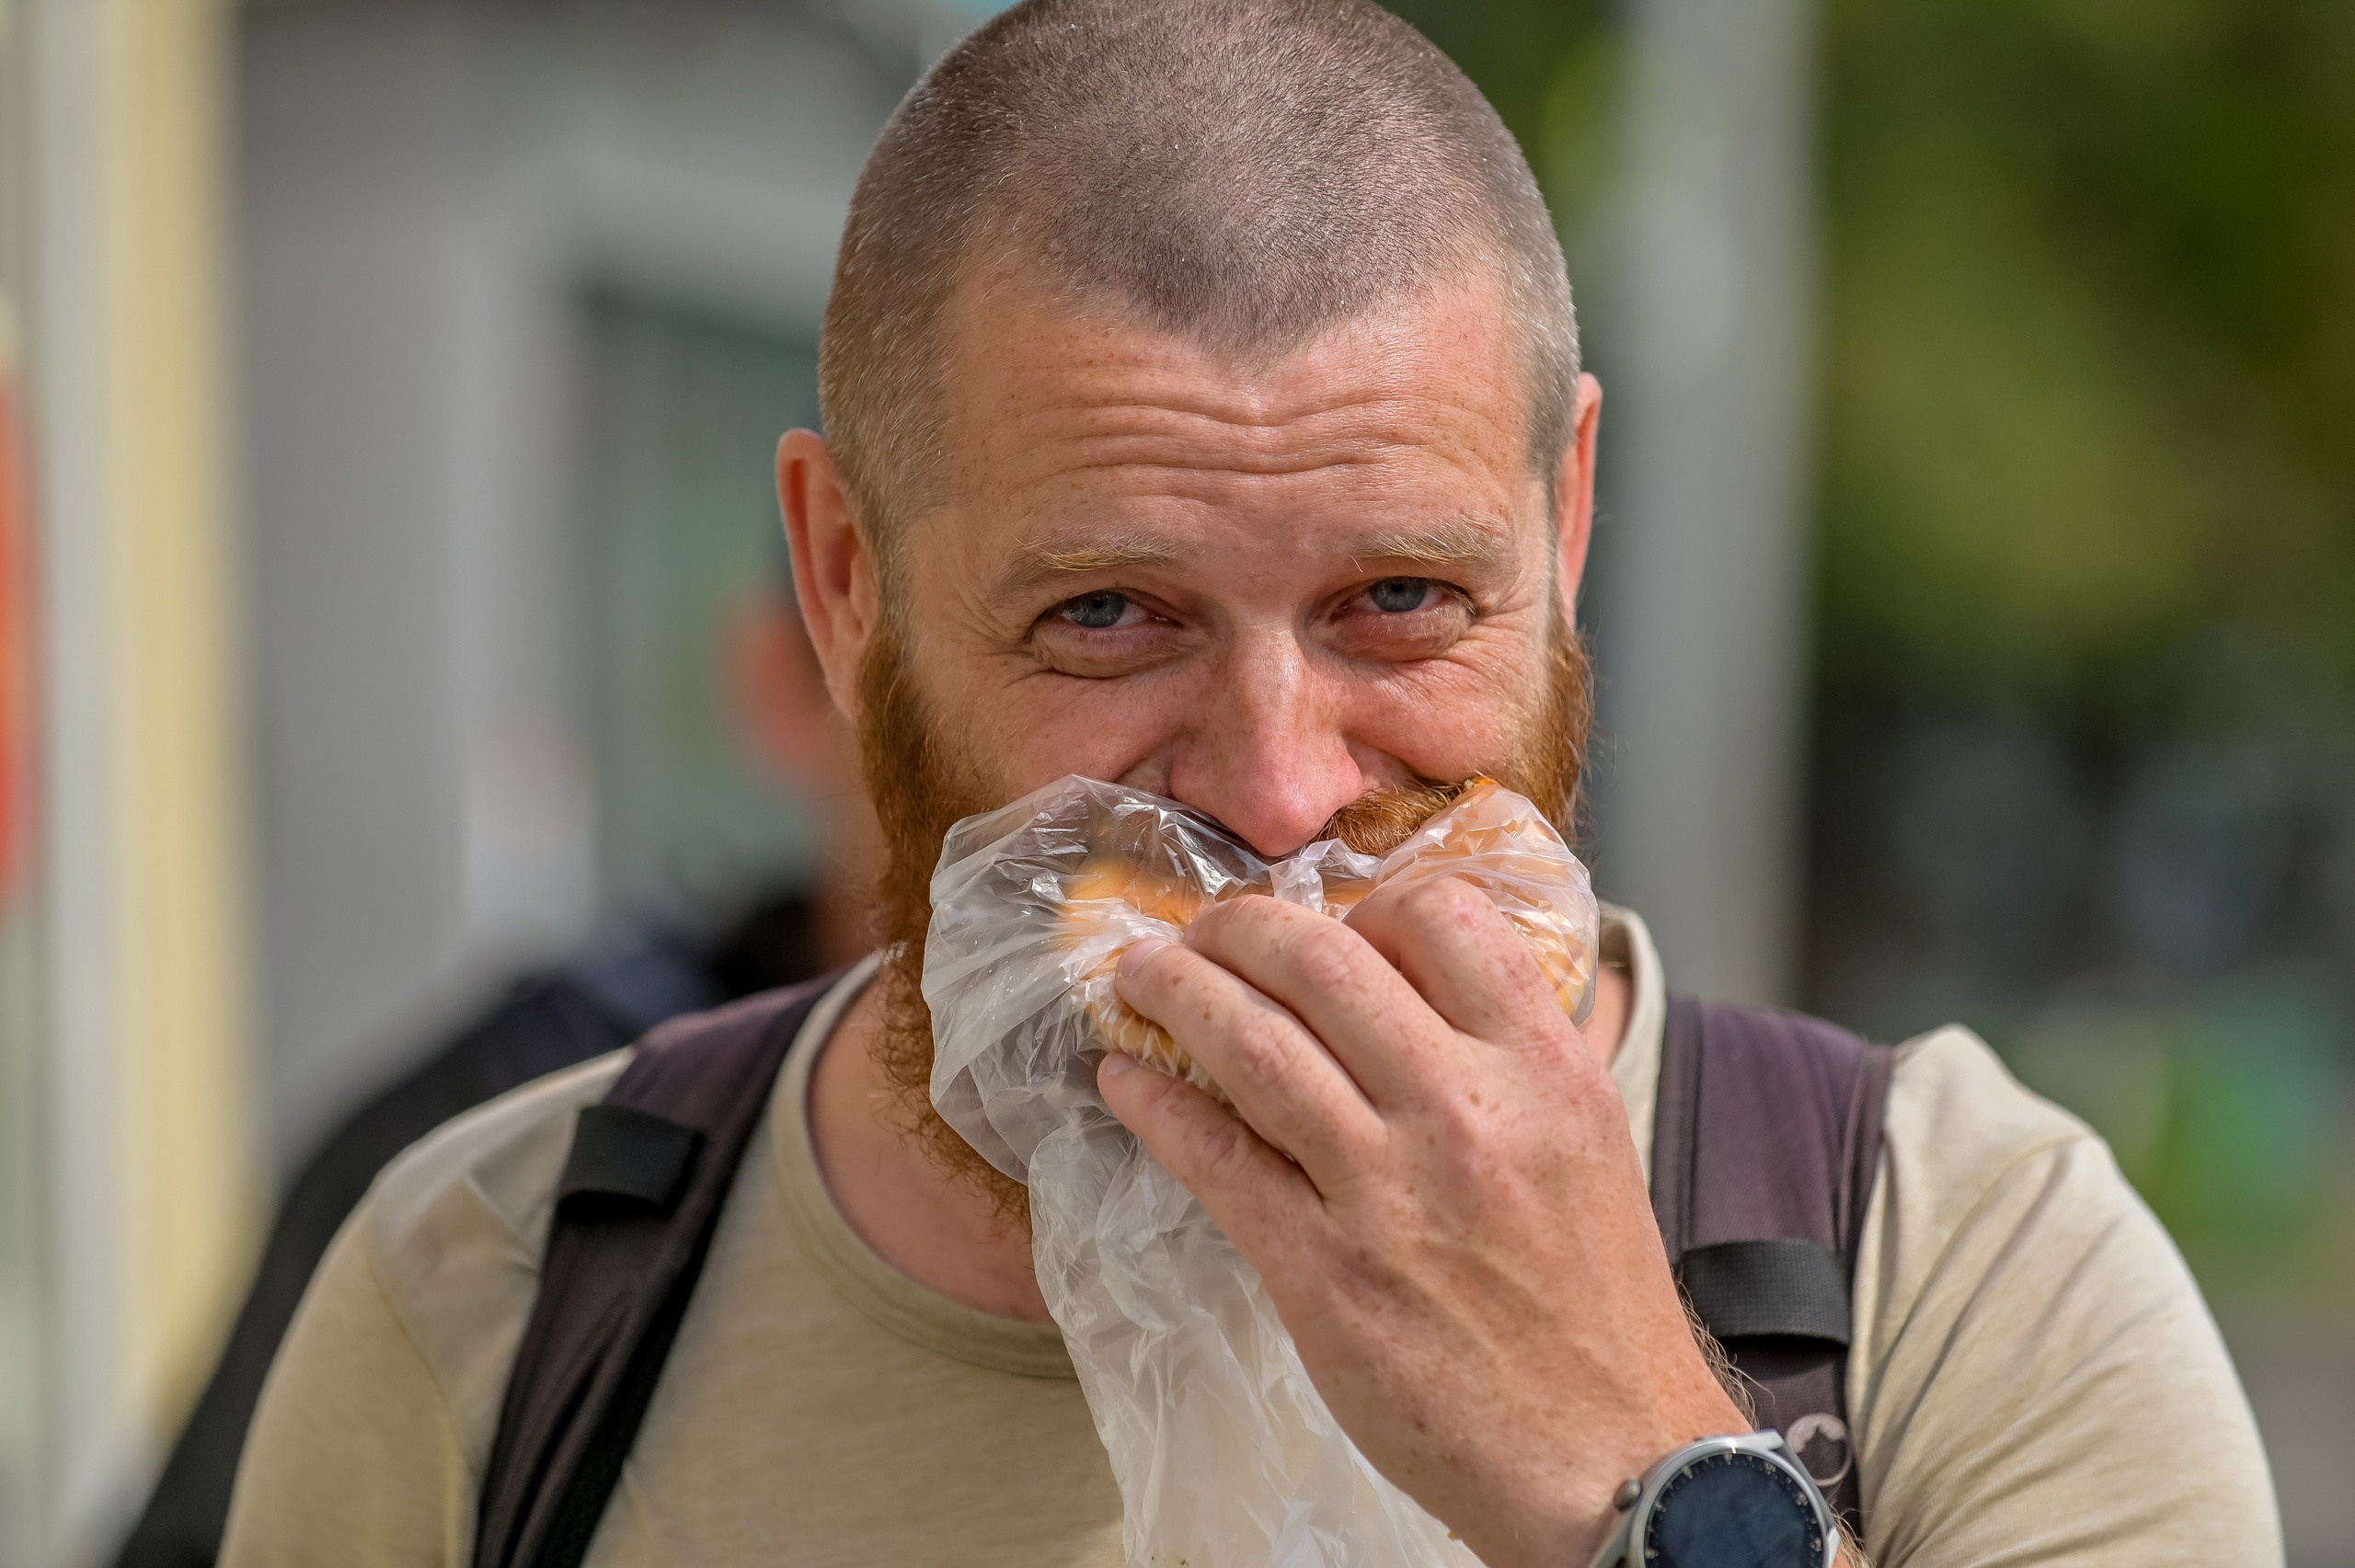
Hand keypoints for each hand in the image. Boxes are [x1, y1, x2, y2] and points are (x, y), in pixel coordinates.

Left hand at [1097, 880, 1746, 1567]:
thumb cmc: (1594, 1303)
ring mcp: (1387, 1189)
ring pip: (1252, 1043)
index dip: (1367, 905)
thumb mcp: (1587, 1140)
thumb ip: (1510, 1056)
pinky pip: (1217, 1156)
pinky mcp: (1323, 1270)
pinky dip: (1157, 1104)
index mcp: (1543, 1068)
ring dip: (1176, 991)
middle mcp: (1465, 1110)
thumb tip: (1414, 987)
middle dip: (1239, 926)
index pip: (1442, 916)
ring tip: (1142, 975)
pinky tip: (1125, 1079)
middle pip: (1321, 961)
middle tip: (1203, 928)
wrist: (1607, 1454)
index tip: (1329, 925)